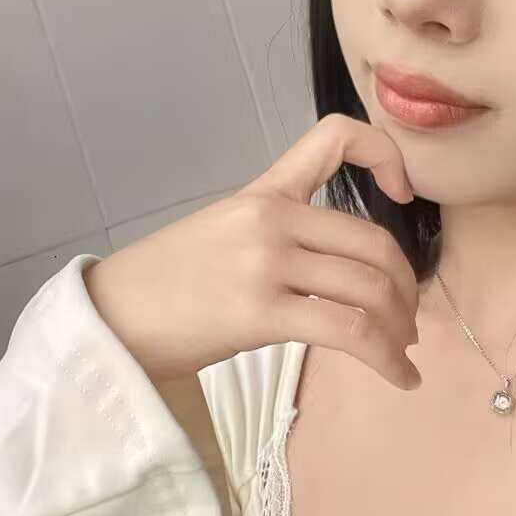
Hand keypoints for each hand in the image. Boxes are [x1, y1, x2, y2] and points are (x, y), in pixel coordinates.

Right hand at [82, 114, 422, 390]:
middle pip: (372, 241)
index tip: (403, 193)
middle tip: (406, 319)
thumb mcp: (222, 233)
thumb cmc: (165, 286)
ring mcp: (265, 262)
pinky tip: (400, 378)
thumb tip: (337, 267)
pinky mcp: (260, 312)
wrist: (109, 319)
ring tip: (400, 352)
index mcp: (262, 192)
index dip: (385, 156)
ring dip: (398, 327)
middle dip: (403, 285)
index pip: (333, 137)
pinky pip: (348, 331)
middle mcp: (269, 218)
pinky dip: (386, 358)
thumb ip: (278, 233)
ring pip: (368, 288)